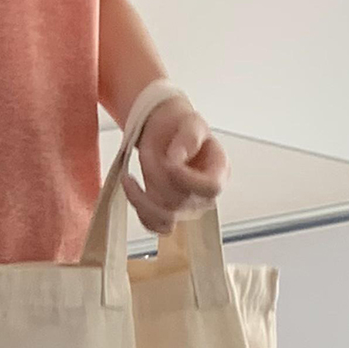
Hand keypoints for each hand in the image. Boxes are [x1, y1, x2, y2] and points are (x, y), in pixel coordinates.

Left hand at [122, 96, 228, 233]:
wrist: (166, 132)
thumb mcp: (190, 122)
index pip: (211, 187)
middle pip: (181, 201)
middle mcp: (205, 195)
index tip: (169, 162)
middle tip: (146, 156)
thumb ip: (188, 138)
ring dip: (142, 198)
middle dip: (157, 179)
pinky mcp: (168, 214)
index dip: (188, 179)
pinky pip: (154, 225)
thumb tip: (177, 158)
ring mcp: (187, 208)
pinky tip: (130, 187)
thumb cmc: (181, 128)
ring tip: (129, 177)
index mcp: (218, 171)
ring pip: (165, 218)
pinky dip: (138, 209)